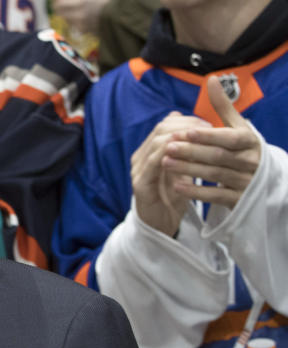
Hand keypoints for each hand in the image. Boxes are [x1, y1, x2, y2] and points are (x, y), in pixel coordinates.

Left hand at [51, 0, 110, 34]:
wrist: (116, 16)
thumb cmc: (100, 1)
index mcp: (80, 0)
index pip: (58, 4)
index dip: (56, 3)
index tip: (57, 1)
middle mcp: (79, 13)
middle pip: (59, 13)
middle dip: (59, 10)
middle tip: (63, 7)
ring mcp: (81, 24)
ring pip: (65, 20)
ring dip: (67, 17)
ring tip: (77, 12)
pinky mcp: (83, 32)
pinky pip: (72, 26)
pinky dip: (74, 23)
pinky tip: (82, 20)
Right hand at [131, 111, 210, 234]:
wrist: (160, 226)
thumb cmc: (172, 199)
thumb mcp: (181, 171)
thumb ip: (186, 153)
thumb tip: (196, 130)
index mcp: (149, 152)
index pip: (164, 125)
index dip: (186, 121)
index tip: (208, 125)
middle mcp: (140, 157)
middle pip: (161, 129)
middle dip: (186, 126)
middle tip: (209, 130)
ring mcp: (138, 169)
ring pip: (158, 142)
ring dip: (182, 138)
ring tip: (203, 141)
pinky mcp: (140, 184)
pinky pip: (155, 162)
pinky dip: (172, 154)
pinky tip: (189, 154)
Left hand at [162, 76, 260, 208]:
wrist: (264, 181)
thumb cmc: (244, 148)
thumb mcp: (238, 128)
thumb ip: (223, 106)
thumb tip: (211, 79)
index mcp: (250, 142)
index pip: (229, 138)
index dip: (208, 135)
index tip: (185, 132)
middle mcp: (251, 162)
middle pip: (218, 156)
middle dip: (191, 152)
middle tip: (167, 147)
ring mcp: (247, 182)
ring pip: (215, 174)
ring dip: (188, 169)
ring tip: (165, 162)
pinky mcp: (240, 200)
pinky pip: (217, 196)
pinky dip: (196, 191)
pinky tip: (176, 186)